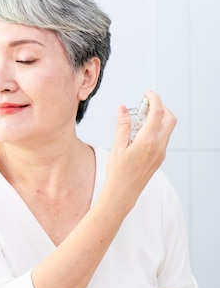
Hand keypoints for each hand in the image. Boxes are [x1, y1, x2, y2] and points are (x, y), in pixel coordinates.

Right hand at [104, 91, 176, 211]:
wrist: (123, 193)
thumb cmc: (118, 173)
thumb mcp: (118, 146)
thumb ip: (123, 125)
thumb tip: (122, 108)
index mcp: (147, 141)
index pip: (157, 113)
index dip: (154, 100)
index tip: (148, 94)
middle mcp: (158, 146)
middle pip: (170, 118)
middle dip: (161, 107)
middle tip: (146, 105)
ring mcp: (161, 152)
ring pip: (167, 128)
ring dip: (159, 119)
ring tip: (140, 119)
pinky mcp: (159, 158)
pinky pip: (163, 138)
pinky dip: (156, 129)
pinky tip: (141, 132)